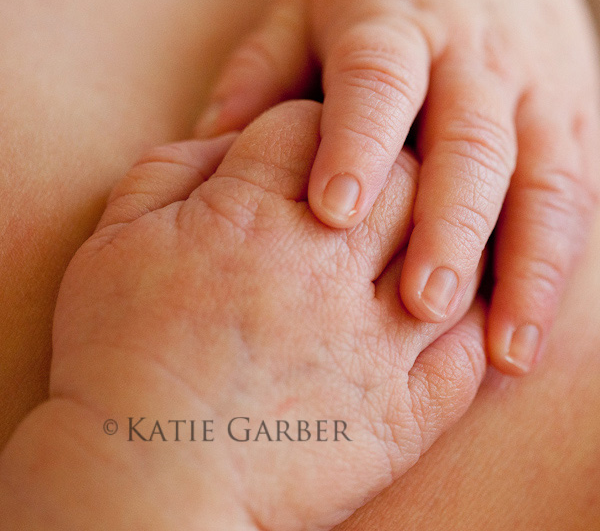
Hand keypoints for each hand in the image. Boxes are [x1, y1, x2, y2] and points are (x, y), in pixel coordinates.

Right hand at [0, 102, 485, 528]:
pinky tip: (454, 315)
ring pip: (453, 256)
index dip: (316, 130)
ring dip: (446, 242)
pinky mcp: (405, 412)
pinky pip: (467, 350)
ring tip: (419, 249)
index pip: (315, 127)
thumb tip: (232, 138)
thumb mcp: (115, 241)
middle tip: (378, 194)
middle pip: (404, 176)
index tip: (311, 155)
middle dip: (396, 168)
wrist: (147, 482)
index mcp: (251, 216)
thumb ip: (173, 171)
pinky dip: (473, 323)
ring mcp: (376, 342)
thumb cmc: (118, 358)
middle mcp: (327, 268)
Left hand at [195, 0, 599, 374]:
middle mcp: (478, 57)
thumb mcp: (310, 1)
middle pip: (474, 141)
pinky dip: (563, 265)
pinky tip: (535, 328)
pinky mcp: (580, 119)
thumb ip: (262, 69)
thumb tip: (207, 149)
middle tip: (423, 306)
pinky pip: (580, 195)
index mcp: (398, 22)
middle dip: (453, 227)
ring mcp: (541, 89)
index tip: (335, 214)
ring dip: (532, 268)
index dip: (360, 141)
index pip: (381, 80)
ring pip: (548, 179)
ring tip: (510, 352)